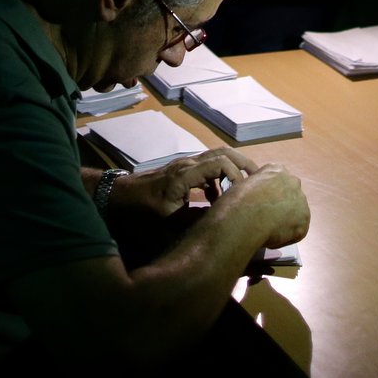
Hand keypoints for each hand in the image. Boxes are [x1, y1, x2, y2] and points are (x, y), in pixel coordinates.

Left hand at [112, 147, 259, 216]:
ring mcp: (185, 165)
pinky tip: (219, 198)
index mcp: (186, 174)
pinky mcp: (182, 171)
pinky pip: (207, 166)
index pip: (221, 163)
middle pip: (223, 153)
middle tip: (259, 180)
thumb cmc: (141, 211)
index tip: (242, 195)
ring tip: (245, 187)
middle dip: (243, 164)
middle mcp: (188, 164)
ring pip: (216, 157)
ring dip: (233, 169)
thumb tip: (222, 224)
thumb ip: (196, 221)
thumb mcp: (168, 222)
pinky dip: (219, 176)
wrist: (118, 198)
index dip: (236, 176)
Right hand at [220, 161, 309, 247]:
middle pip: (291, 195)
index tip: (263, 204)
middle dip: (283, 206)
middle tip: (268, 218)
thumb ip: (258, 187)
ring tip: (269, 230)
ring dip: (286, 221)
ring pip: (296, 213)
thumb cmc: (238, 200)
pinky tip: (272, 238)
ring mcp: (301, 201)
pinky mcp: (304, 221)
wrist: (244, 217)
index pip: (279, 181)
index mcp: (277, 169)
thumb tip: (259, 197)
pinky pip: (296, 232)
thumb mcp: (245, 183)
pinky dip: (285, 237)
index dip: (271, 194)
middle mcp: (293, 182)